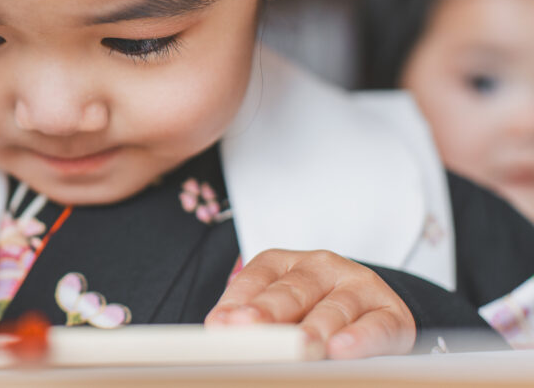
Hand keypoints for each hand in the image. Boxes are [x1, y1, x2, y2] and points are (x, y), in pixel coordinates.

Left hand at [204, 249, 415, 358]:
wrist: (375, 313)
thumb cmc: (314, 313)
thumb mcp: (280, 311)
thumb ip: (251, 318)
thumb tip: (219, 331)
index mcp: (287, 263)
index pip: (257, 277)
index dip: (237, 302)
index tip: (219, 325)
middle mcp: (323, 267)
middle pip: (292, 291)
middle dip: (269, 313)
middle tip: (251, 331)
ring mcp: (359, 286)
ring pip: (334, 308)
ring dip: (314, 328)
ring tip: (299, 347)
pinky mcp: (391, 313)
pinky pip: (375, 325)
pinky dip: (359, 338)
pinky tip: (341, 349)